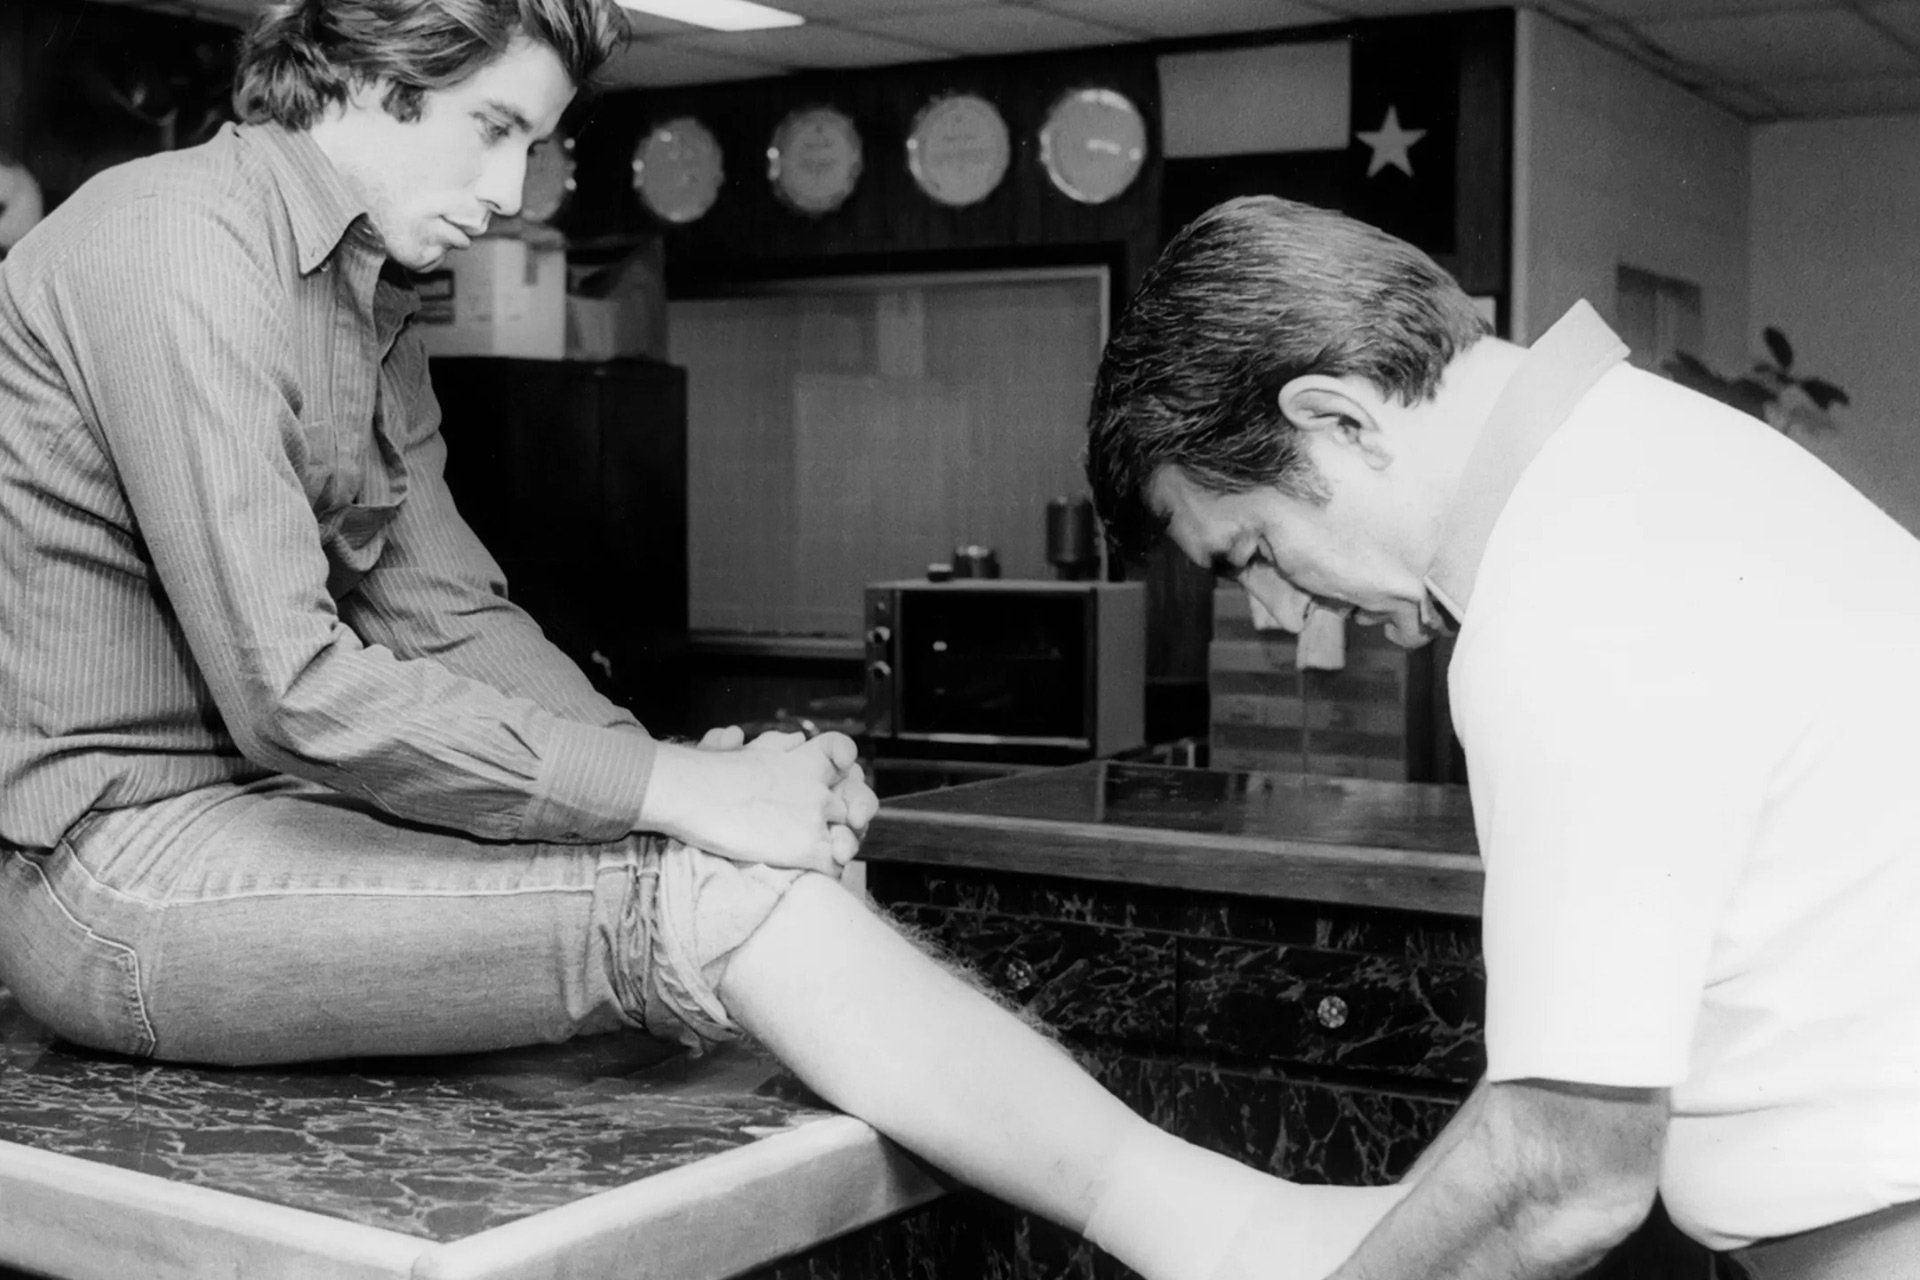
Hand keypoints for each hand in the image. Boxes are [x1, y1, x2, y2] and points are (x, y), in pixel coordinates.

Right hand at [641, 729, 874, 874]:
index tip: (835, 781)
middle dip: (842, 821)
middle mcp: (819, 785)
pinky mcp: (808, 845)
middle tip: (821, 833)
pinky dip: (825, 872)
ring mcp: (816, 815)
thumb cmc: (709, 771)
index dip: (846, 772)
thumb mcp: (752, 749)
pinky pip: (835, 867)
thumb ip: (780, 747)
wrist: (691, 790)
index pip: (845, 755)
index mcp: (806, 759)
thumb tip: (798, 739)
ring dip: (835, 849)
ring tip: (811, 855)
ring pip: (849, 838)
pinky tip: (804, 870)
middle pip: (853, 805)